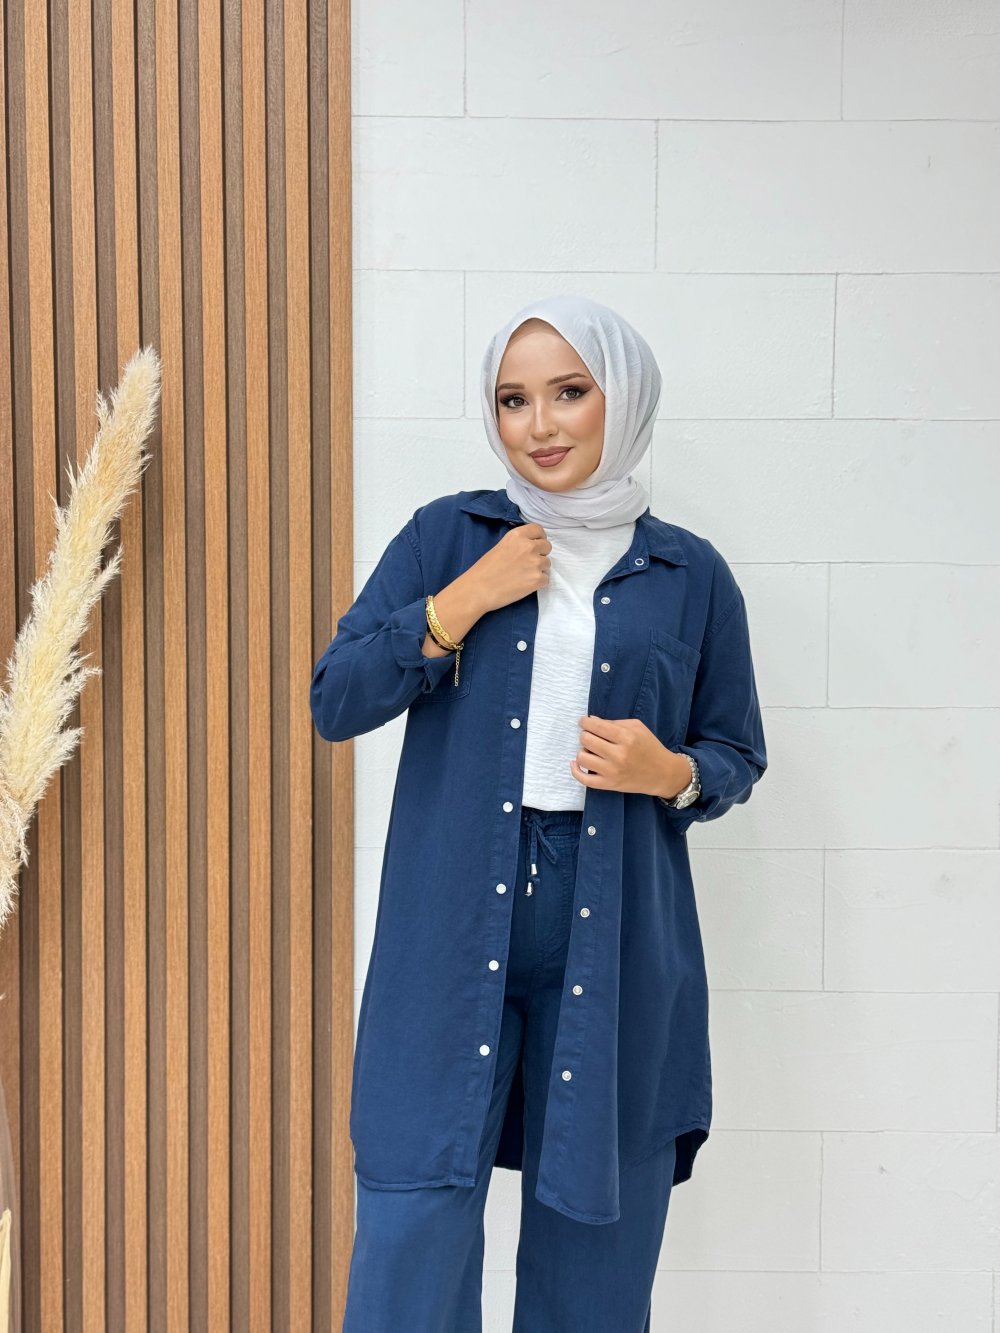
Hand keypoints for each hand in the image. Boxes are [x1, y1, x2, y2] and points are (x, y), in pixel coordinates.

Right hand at [463, 522, 551, 613]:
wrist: (479, 589)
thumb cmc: (485, 569)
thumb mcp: (501, 546)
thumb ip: (517, 544)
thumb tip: (531, 547)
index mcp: (517, 536)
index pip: (539, 530)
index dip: (539, 538)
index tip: (536, 544)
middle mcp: (528, 546)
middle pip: (547, 546)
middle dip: (541, 554)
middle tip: (528, 563)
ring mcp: (535, 563)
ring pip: (547, 563)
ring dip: (539, 569)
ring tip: (524, 575)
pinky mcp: (537, 580)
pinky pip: (546, 579)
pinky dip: (538, 583)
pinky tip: (525, 585)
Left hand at [570, 715, 691, 797]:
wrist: (663, 773)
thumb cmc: (650, 747)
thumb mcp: (637, 728)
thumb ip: (614, 723)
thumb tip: (591, 720)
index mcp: (627, 738)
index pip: (596, 726)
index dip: (585, 722)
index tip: (583, 722)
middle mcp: (619, 755)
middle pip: (586, 740)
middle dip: (585, 734)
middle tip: (590, 735)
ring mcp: (613, 772)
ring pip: (582, 757)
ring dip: (582, 750)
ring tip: (590, 749)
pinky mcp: (609, 785)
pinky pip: (584, 779)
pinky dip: (575, 770)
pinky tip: (575, 763)